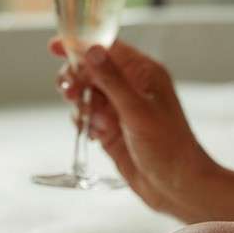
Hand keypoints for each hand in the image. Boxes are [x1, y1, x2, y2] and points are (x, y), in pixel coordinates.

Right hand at [51, 38, 217, 219]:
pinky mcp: (111, 129)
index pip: (107, 48)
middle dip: (76, 79)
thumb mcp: (137, 111)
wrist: (178, 187)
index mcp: (143, 73)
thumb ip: (112, 80)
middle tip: (70, 93)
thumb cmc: (169, 147)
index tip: (55, 47)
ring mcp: (119, 109)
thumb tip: (90, 50)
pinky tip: (93, 134)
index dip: (81, 45)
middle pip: (90, 69)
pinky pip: (87, 116)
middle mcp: (130, 87)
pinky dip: (83, 122)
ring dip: (79, 103)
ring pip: (86, 93)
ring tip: (87, 119)